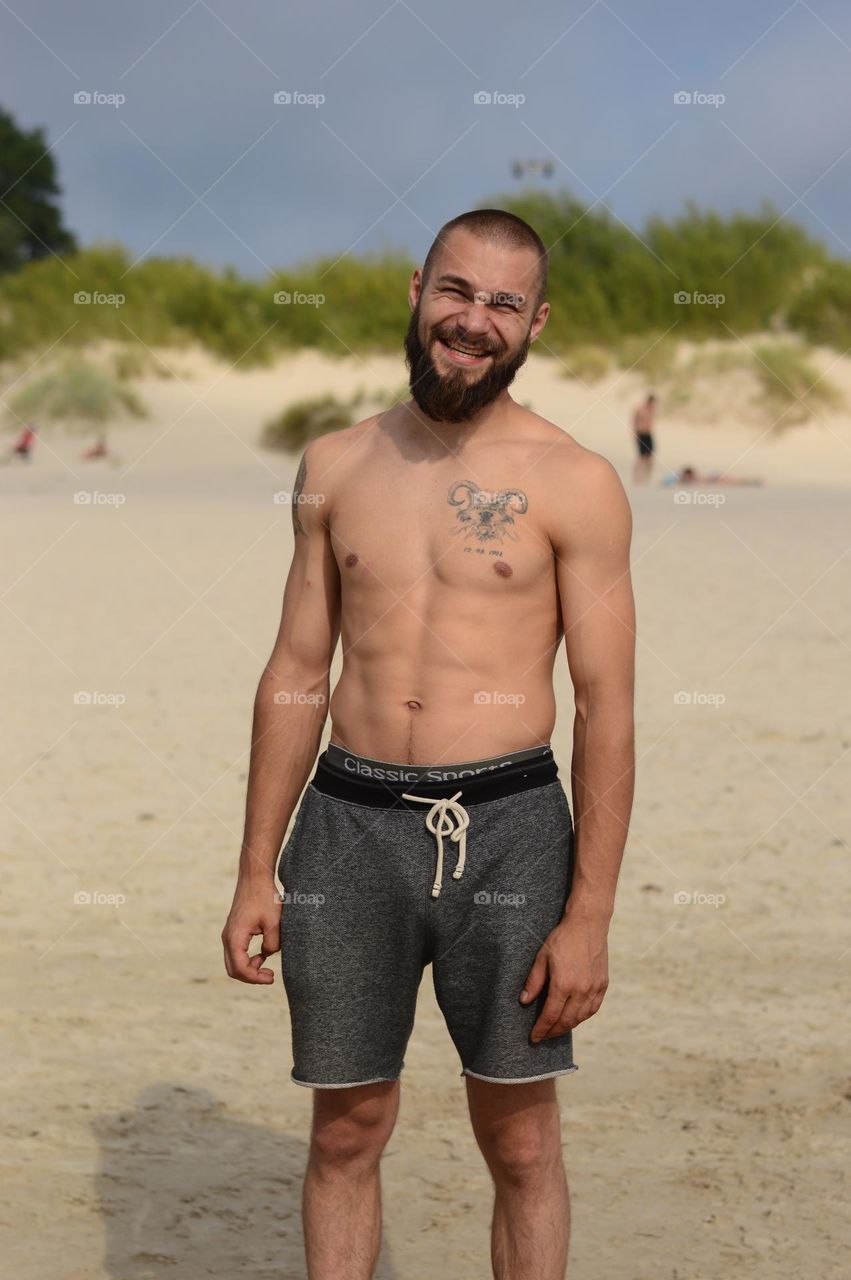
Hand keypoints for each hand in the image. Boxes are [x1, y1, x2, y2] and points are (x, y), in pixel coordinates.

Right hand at [222, 878, 281, 983]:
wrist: (255, 878)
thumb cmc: (265, 897)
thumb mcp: (275, 923)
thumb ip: (272, 945)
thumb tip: (267, 955)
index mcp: (235, 937)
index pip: (240, 968)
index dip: (255, 978)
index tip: (271, 977)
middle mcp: (227, 937)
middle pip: (233, 969)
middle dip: (251, 977)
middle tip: (270, 976)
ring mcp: (228, 934)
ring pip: (233, 962)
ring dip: (249, 968)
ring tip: (266, 967)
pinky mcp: (233, 931)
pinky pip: (235, 952)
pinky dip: (247, 959)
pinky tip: (262, 955)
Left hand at [520, 915, 608, 1040]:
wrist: (588, 924)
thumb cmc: (562, 938)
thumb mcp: (542, 957)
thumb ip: (534, 982)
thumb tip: (524, 1001)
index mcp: (563, 984)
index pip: (550, 1016)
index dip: (541, 1029)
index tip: (534, 1038)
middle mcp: (581, 990)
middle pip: (566, 1021)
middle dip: (553, 1032)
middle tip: (543, 1037)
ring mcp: (594, 988)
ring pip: (581, 1018)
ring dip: (568, 1027)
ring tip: (556, 1029)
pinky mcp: (603, 985)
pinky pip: (593, 1009)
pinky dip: (582, 1017)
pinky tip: (575, 1018)